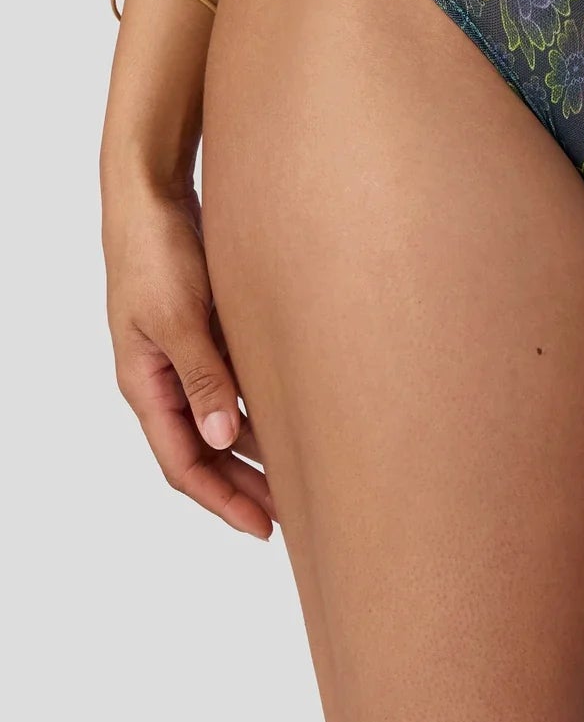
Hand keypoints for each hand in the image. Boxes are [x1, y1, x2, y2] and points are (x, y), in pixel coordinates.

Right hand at [102, 174, 274, 538]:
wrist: (153, 194)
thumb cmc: (158, 252)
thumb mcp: (180, 318)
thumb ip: (203, 379)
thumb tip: (224, 441)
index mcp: (145, 384)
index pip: (183, 463)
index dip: (223, 499)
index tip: (263, 527)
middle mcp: (161, 378)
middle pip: (202, 450)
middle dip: (242, 486)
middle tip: (289, 517)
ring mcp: (181, 355)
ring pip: (218, 420)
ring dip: (254, 449)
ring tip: (299, 476)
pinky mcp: (201, 330)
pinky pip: (229, 384)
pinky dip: (256, 406)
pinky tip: (290, 415)